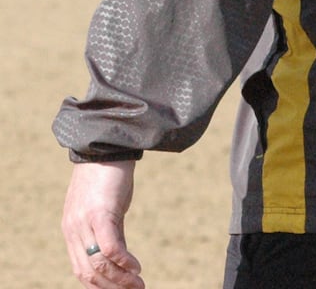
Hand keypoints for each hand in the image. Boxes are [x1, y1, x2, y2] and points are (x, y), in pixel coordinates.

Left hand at [62, 160, 144, 287]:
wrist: (106, 145)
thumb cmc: (108, 175)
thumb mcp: (106, 207)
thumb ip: (108, 230)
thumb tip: (119, 255)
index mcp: (72, 230)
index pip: (81, 270)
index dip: (101, 286)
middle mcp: (73, 230)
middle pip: (88, 272)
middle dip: (112, 287)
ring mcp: (84, 222)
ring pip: (99, 264)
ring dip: (120, 279)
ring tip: (138, 285)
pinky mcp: (100, 213)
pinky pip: (110, 247)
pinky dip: (123, 262)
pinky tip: (137, 267)